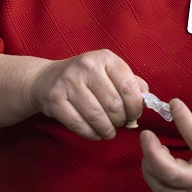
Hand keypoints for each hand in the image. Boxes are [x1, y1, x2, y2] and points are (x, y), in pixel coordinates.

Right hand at [25, 50, 146, 140]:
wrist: (45, 79)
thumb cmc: (86, 78)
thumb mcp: (109, 72)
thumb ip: (132, 83)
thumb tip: (146, 100)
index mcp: (105, 58)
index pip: (129, 86)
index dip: (135, 107)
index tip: (134, 115)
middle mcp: (86, 67)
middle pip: (114, 105)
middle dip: (121, 120)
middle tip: (120, 123)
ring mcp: (68, 82)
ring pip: (97, 117)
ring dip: (107, 130)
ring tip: (109, 131)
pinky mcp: (54, 100)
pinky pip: (79, 125)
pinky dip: (91, 134)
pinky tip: (95, 133)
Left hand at [140, 92, 191, 191]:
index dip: (183, 117)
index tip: (174, 103)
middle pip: (169, 172)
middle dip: (152, 152)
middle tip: (146, 134)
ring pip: (161, 187)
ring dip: (149, 166)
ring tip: (151, 148)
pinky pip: (164, 191)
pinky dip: (155, 175)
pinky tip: (156, 161)